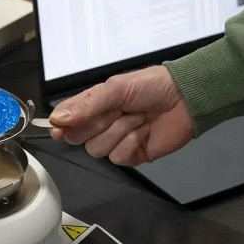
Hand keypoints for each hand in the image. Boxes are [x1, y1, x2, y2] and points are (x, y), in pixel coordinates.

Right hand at [48, 66, 193, 165]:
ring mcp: (115, 141)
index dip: (60, 125)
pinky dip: (131, 142)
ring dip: (118, 131)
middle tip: (116, 111)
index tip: (58, 129)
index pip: (67, 119)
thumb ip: (87, 105)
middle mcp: (100, 125)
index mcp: (93, 106)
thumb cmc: (150, 87)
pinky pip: (117, 157)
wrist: (186, 98)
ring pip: (96, 149)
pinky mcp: (130, 155)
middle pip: (77, 137)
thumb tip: (57, 120)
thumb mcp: (116, 89)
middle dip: (96, 124)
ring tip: (137, 118)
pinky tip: (143, 132)